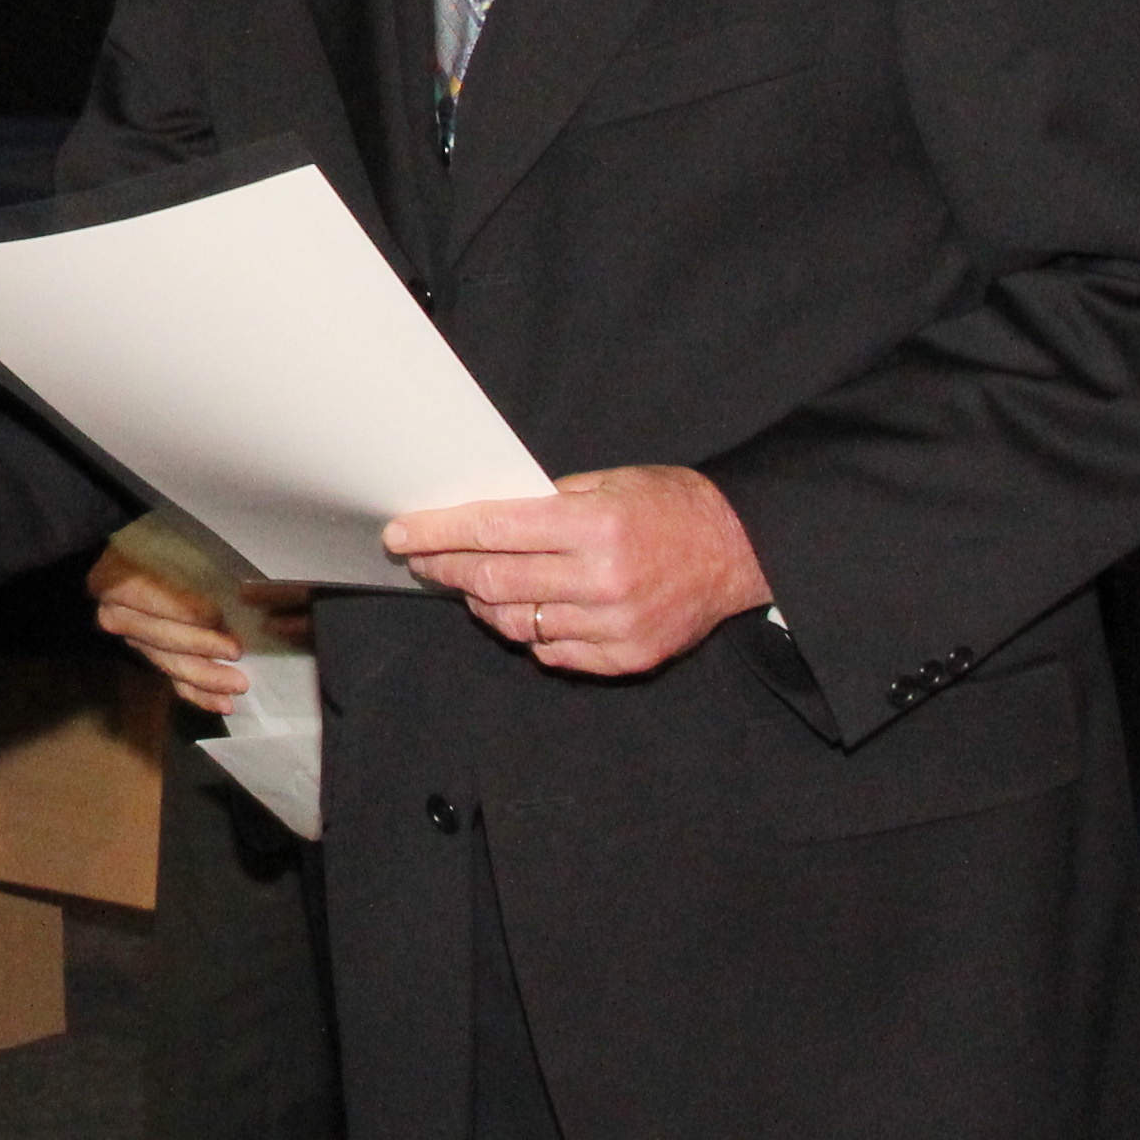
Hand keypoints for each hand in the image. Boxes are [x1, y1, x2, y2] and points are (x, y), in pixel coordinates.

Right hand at [88, 544, 312, 712]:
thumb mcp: (160, 545)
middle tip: (234, 651)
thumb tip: (227, 581)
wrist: (118, 563)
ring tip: (237, 685)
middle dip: (200, 647)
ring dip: (205, 677)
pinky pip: (171, 680)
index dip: (182, 608)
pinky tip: (223, 705)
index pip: (149, 598)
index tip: (214, 615)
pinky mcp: (148, 657)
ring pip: (169, 664)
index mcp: (115, 582)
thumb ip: (182, 562)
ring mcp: (133, 641)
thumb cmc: (148, 546)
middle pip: (161, 637)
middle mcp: (118, 617)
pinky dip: (198, 695)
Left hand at [384, 465, 767, 676]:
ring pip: (517, 624)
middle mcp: (602, 579)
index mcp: (595, 525)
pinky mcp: (627, 657)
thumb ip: (547, 504)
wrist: (739, 550)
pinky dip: (529, 632)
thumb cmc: (669, 507)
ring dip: (483, 605)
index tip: (401, 534)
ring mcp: (615, 625)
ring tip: (471, 586)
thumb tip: (479, 520)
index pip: (493, 531)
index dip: (438, 534)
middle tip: (422, 560)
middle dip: (446, 570)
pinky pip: (554, 652)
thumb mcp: (608, 483)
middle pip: (494, 582)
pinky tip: (523, 611)